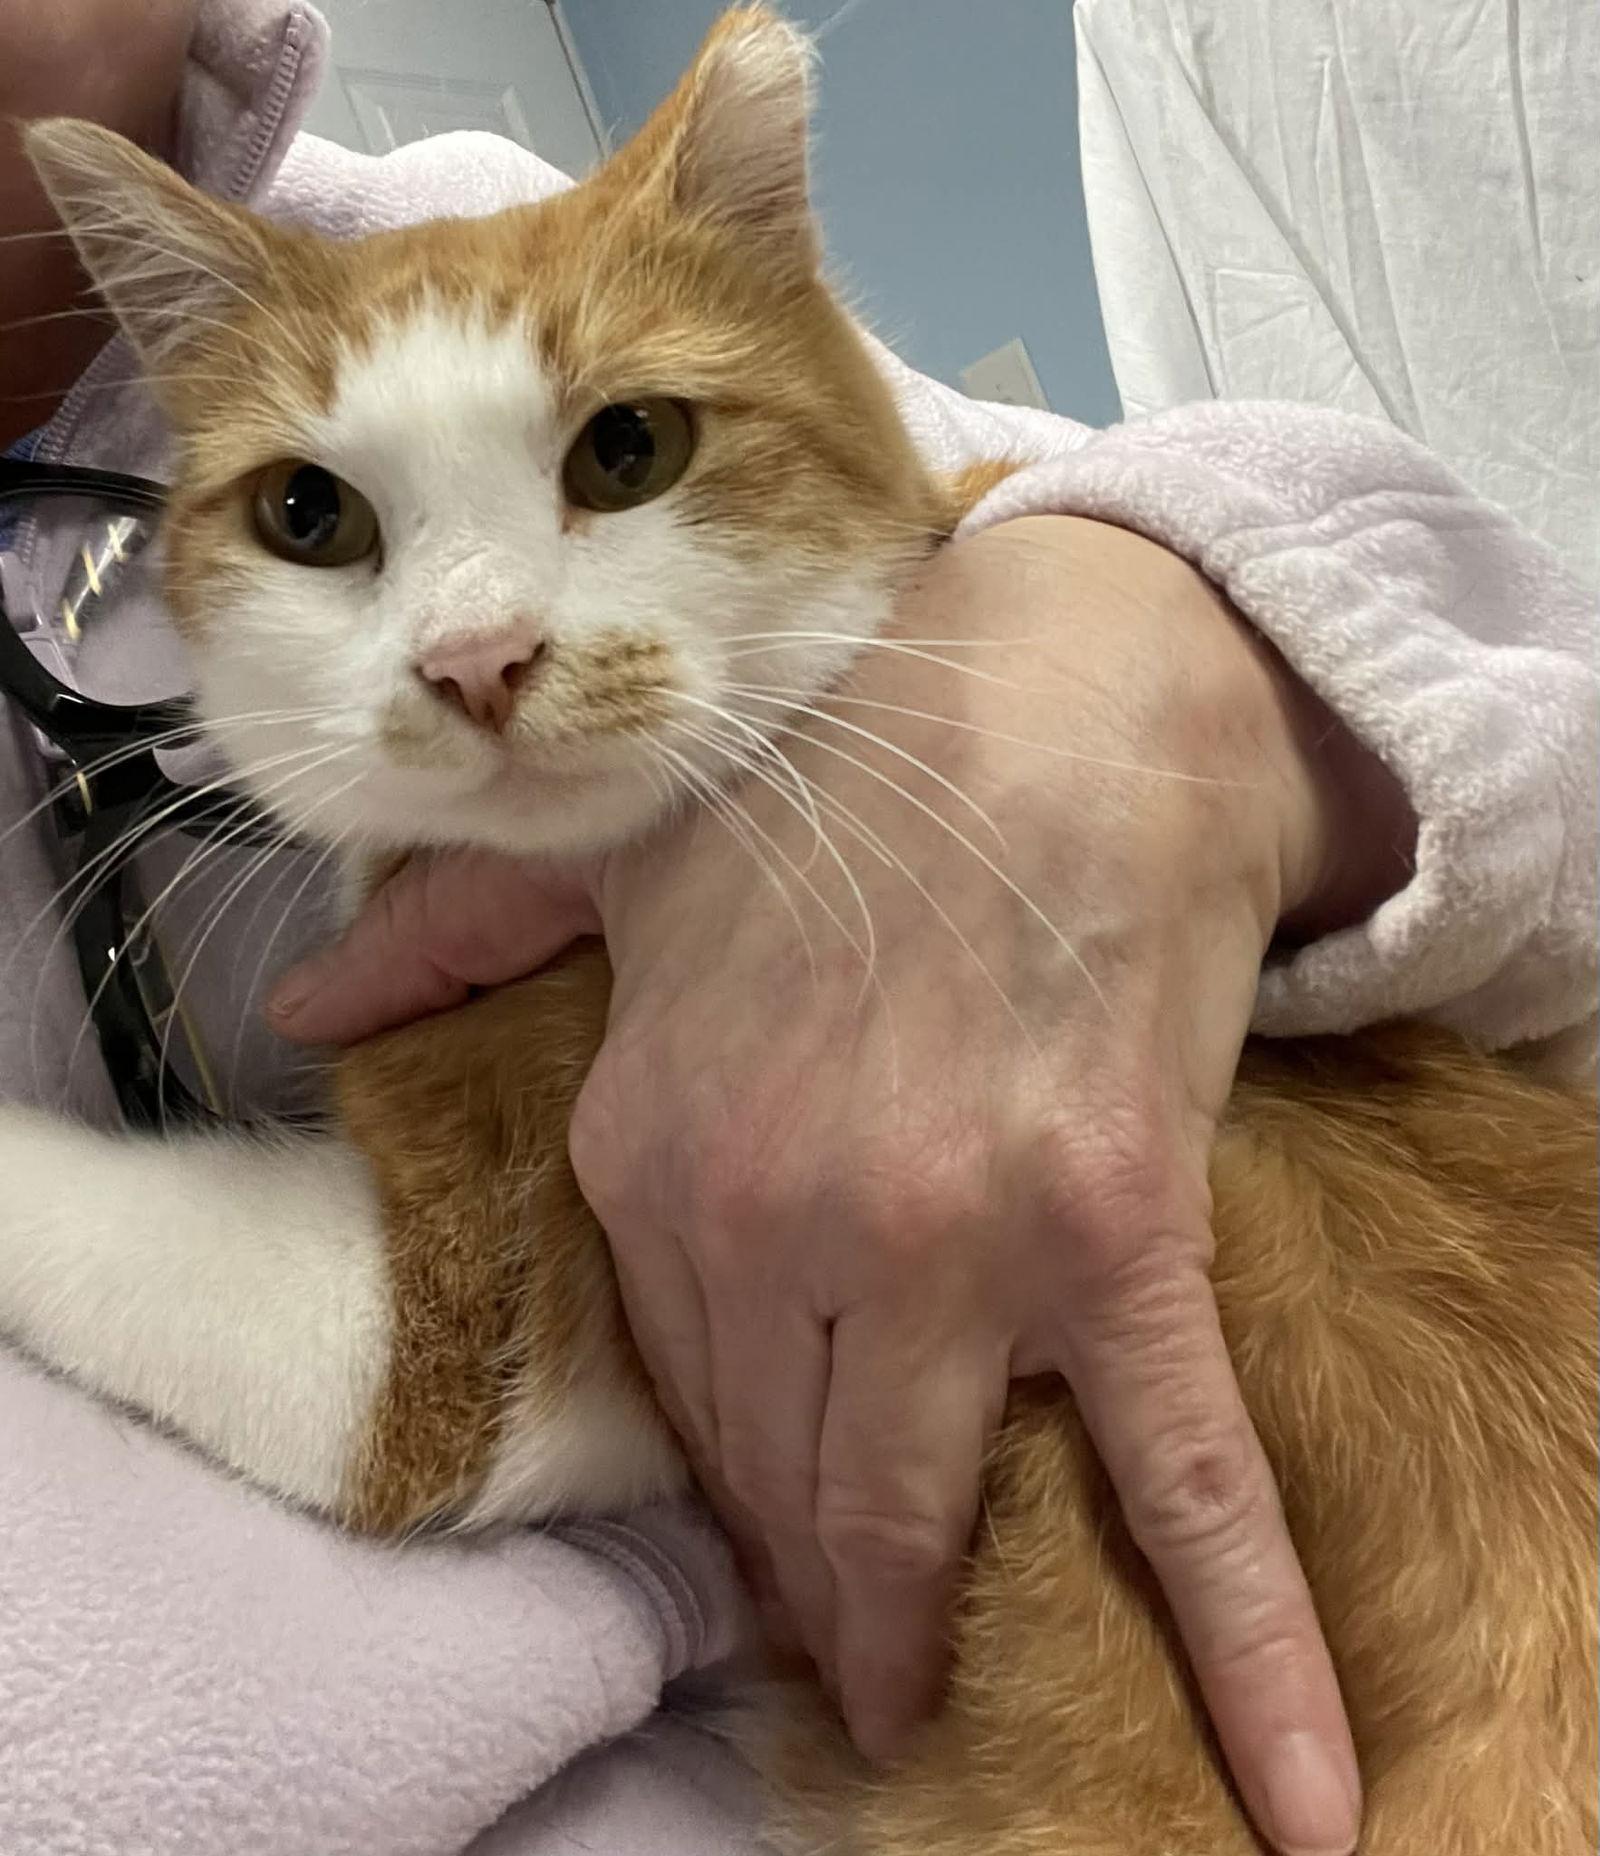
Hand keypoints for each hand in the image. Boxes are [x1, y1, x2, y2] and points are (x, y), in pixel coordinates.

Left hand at [273, 516, 1410, 1855]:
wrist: (1061, 689)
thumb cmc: (844, 772)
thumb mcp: (624, 850)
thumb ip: (458, 939)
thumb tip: (304, 1002)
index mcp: (651, 1144)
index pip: (674, 1369)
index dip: (719, 1459)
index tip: (753, 1511)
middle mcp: (781, 1219)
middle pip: (780, 1462)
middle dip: (797, 1563)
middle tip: (831, 1631)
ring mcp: (948, 1247)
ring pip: (911, 1500)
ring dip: (911, 1616)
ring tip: (914, 1689)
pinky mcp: (1111, 1243)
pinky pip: (1178, 1477)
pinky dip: (1242, 1642)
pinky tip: (1294, 1793)